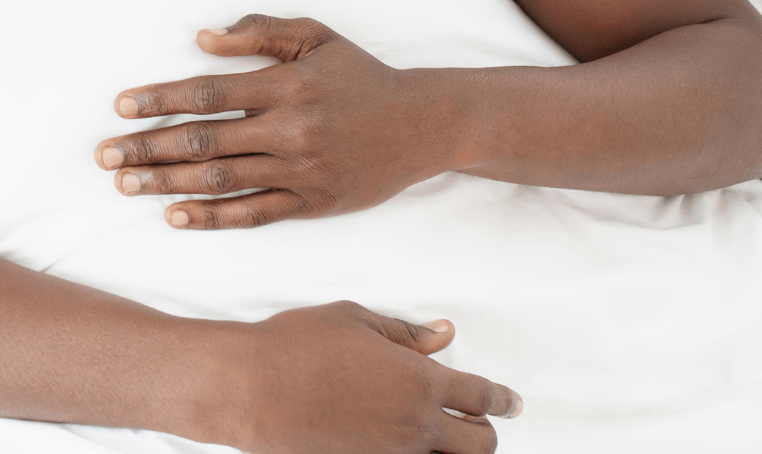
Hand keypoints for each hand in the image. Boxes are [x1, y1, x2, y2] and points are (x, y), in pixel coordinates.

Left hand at [95, 14, 458, 228]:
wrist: (424, 125)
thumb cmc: (359, 75)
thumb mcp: (315, 36)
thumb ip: (259, 32)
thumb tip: (201, 38)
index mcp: (286, 85)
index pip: (207, 92)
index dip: (160, 99)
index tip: (120, 106)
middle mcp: (290, 130)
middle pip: (203, 141)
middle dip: (147, 148)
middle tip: (104, 155)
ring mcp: (301, 171)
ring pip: (220, 180)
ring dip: (166, 183)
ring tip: (125, 184)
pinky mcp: (313, 204)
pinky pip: (252, 214)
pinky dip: (210, 216)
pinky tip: (174, 214)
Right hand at [213, 303, 520, 453]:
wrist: (250, 387)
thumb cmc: (295, 345)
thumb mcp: (354, 321)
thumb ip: (405, 332)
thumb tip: (442, 335)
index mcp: (420, 382)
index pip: (481, 396)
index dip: (503, 398)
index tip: (511, 401)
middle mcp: (415, 426)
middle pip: (480, 443)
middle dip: (486, 430)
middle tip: (481, 421)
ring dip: (453, 451)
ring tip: (446, 437)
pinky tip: (406, 445)